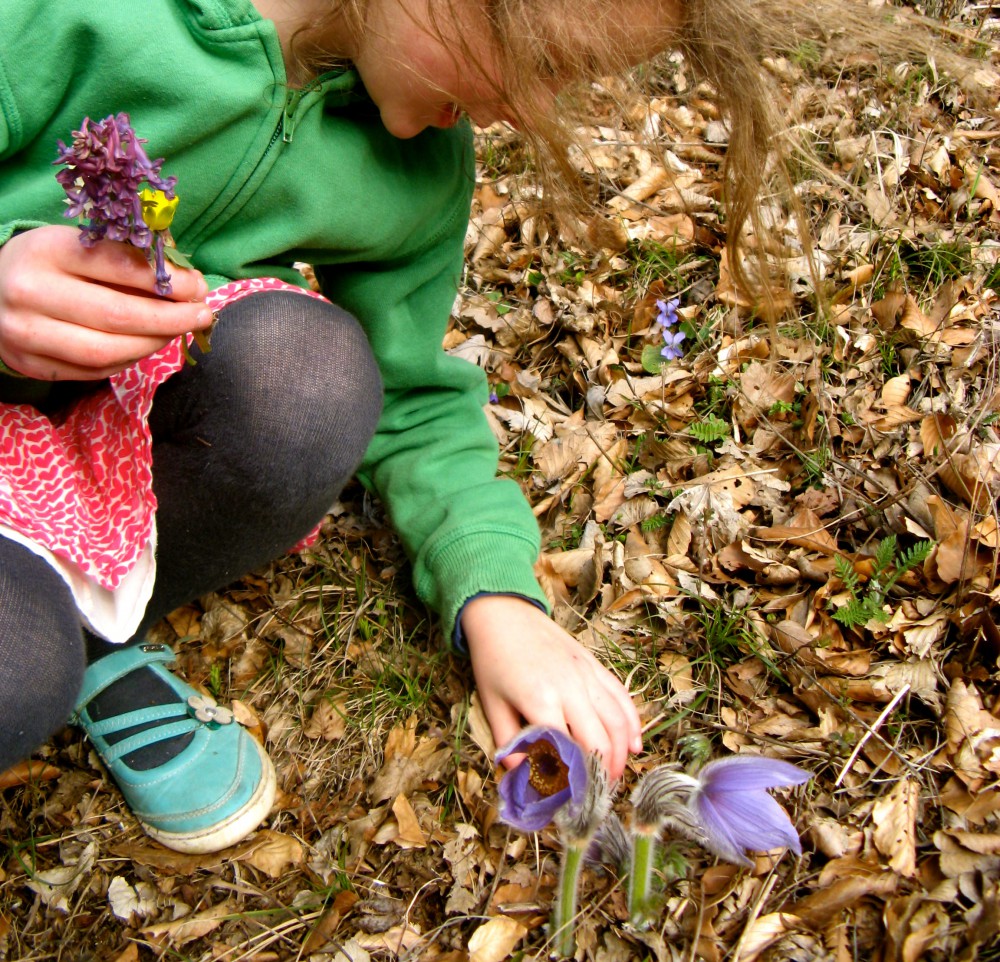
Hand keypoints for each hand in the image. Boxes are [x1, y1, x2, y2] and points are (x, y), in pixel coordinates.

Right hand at [0, 225, 210, 379]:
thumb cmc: (51, 263)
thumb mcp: (82, 246)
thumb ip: (131, 261)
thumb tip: (191, 287)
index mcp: (48, 250)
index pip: (119, 266)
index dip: (167, 281)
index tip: (197, 287)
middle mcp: (31, 292)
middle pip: (117, 315)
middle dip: (169, 319)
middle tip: (201, 315)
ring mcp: (27, 333)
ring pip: (107, 351)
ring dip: (153, 344)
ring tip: (175, 332)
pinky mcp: (31, 364)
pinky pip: (94, 370)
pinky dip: (129, 359)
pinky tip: (145, 345)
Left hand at [462, 595, 641, 780]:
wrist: (504, 614)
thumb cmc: (493, 661)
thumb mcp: (492, 705)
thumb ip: (510, 744)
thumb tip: (523, 778)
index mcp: (541, 701)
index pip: (567, 753)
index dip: (572, 782)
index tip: (571, 802)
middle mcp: (571, 688)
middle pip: (600, 742)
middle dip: (602, 776)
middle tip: (597, 797)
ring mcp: (587, 675)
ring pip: (618, 722)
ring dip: (622, 754)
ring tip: (615, 778)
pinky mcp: (595, 665)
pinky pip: (622, 697)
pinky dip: (632, 724)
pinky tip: (635, 744)